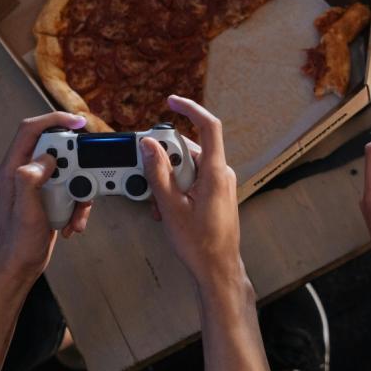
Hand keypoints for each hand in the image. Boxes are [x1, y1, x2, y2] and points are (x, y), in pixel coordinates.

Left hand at [0, 112, 92, 283]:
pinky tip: (75, 223)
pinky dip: (79, 205)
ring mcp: (39, 185)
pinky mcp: (51, 197)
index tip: (79, 121)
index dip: (54, 119)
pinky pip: (73, 190)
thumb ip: (30, 180)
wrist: (22, 266)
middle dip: (78, 163)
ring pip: (70, 171)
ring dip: (81, 190)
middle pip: (57, 150)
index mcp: (14, 170)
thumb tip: (46, 158)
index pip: (30, 130)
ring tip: (78, 211)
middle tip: (87, 177)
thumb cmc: (19, 242)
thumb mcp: (25, 211)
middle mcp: (25, 173)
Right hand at [141, 96, 242, 288]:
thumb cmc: (199, 243)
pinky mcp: (217, 194)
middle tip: (150, 181)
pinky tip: (168, 210)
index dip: (191, 109)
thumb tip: (149, 145)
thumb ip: (158, 173)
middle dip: (166, 162)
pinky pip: (194, 180)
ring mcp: (220, 184)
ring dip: (169, 181)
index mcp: (215, 172)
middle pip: (190, 150)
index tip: (172, 102)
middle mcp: (221, 174)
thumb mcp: (171, 207)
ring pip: (189, 167)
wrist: (218, 268)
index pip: (209, 127)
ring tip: (160, 206)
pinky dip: (177, 189)